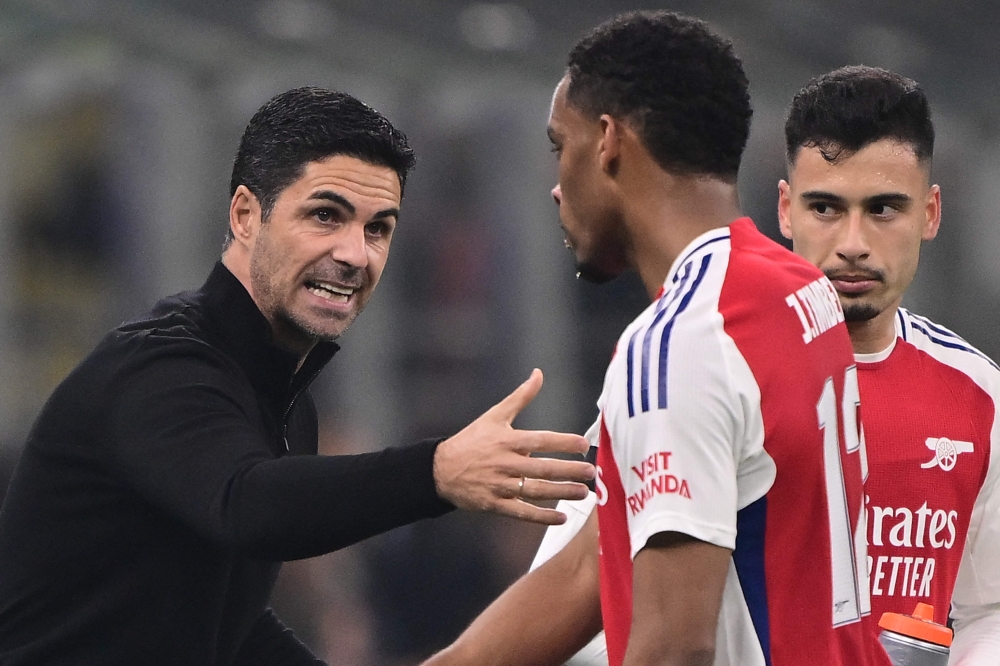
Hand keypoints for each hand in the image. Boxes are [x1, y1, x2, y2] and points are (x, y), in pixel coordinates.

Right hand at [433, 369, 593, 524]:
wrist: (440, 469)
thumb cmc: (471, 441)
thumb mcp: (494, 415)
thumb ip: (520, 396)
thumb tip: (538, 374)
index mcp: (507, 440)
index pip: (540, 440)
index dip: (563, 442)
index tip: (583, 444)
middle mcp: (505, 463)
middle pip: (542, 468)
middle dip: (568, 471)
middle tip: (590, 472)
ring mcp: (500, 485)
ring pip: (536, 491)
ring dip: (561, 493)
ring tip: (582, 492)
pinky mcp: (495, 504)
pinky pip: (522, 512)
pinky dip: (542, 517)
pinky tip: (561, 517)